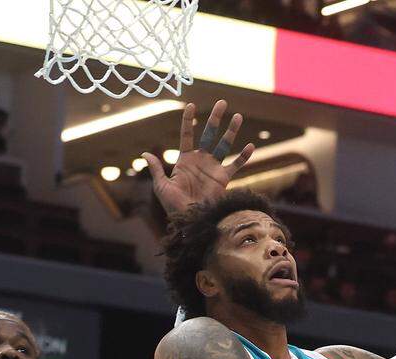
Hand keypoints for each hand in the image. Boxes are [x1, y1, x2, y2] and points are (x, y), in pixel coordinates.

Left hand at [143, 100, 255, 215]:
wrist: (190, 219)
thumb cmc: (173, 205)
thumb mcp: (161, 186)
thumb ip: (157, 169)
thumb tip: (145, 154)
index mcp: (185, 160)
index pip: (187, 135)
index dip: (188, 120)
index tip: (191, 105)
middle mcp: (201, 160)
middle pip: (209, 134)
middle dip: (215, 118)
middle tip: (222, 102)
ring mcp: (213, 168)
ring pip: (224, 144)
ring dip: (231, 131)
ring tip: (238, 116)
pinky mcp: (223, 178)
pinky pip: (236, 165)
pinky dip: (243, 156)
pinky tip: (250, 146)